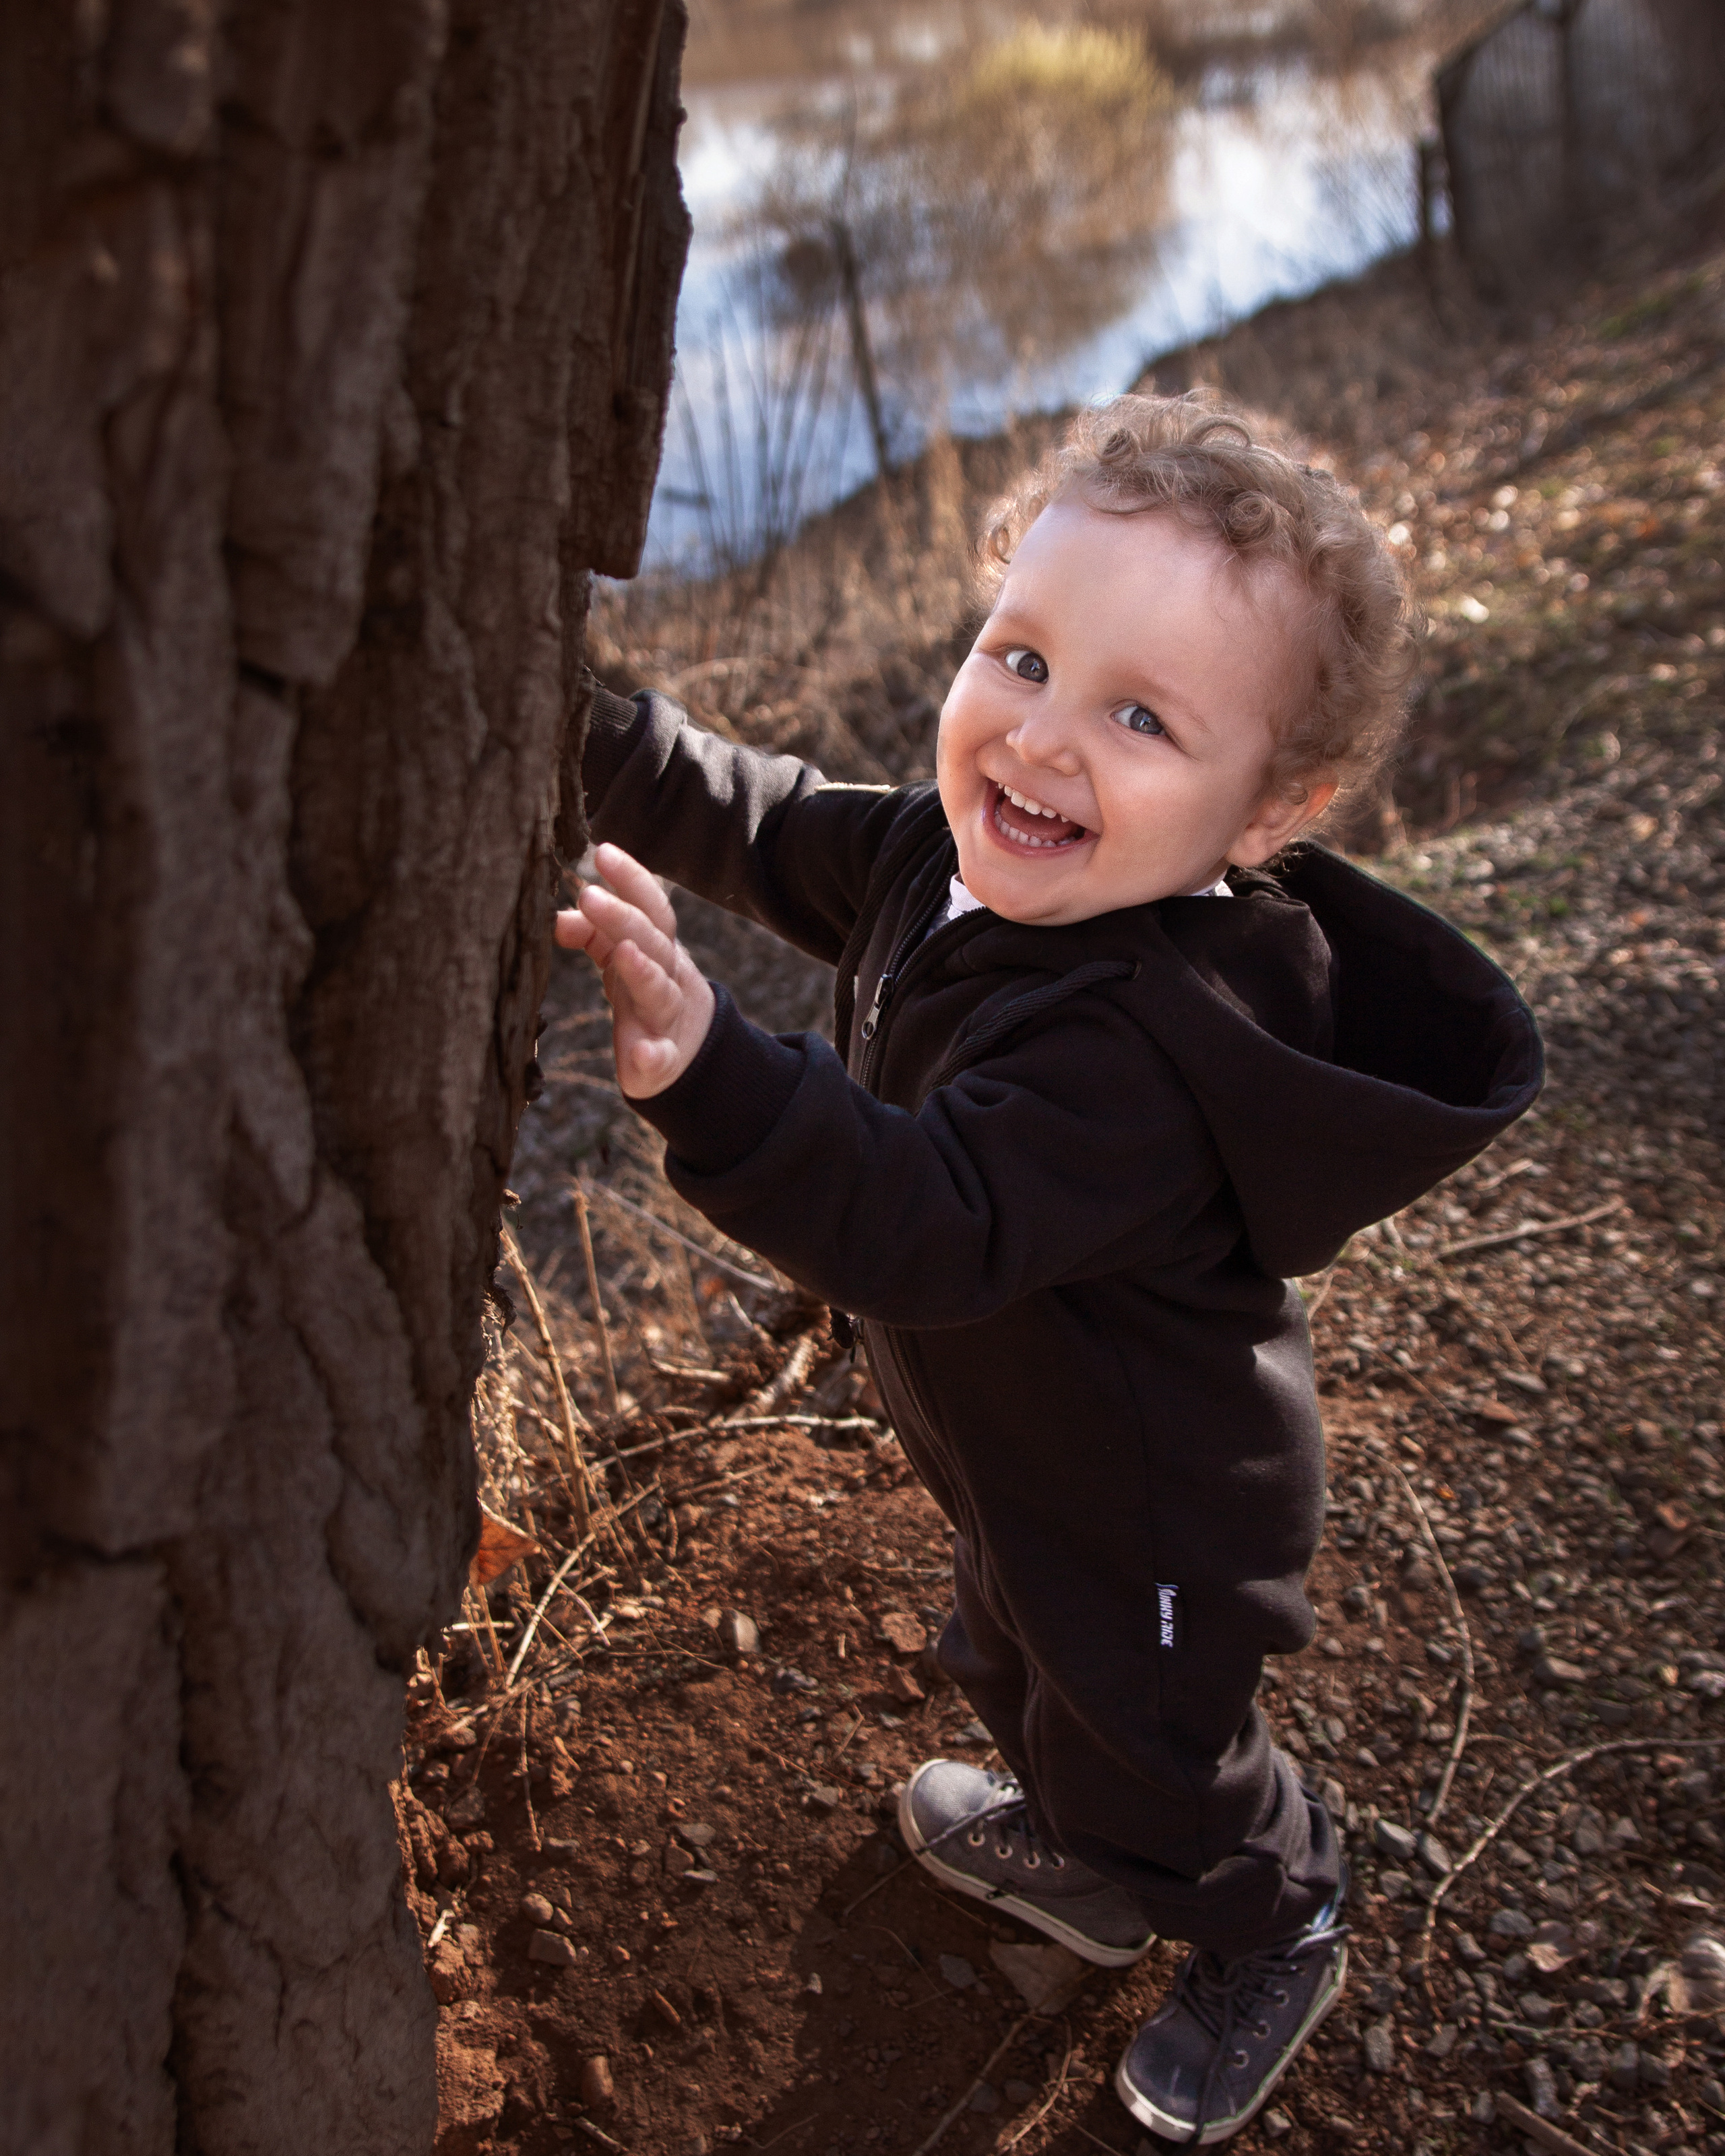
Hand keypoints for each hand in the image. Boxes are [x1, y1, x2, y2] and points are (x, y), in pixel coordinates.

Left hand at [554, 844, 716, 1098]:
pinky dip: (654, 1058)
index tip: (603, 851)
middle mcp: (667, 976)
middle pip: (652, 941)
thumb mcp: (620, 958)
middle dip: (624, 918)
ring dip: (643, 972)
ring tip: (624, 954)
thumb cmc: (645, 993)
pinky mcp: (664, 1062)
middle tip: (589, 895)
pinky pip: (662, 1060)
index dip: (630, 879)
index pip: (649, 907)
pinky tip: (644, 1056)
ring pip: (659, 992)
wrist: (690, 1050)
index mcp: (657, 948)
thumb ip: (592, 934)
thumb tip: (552, 918)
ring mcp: (667, 1018)